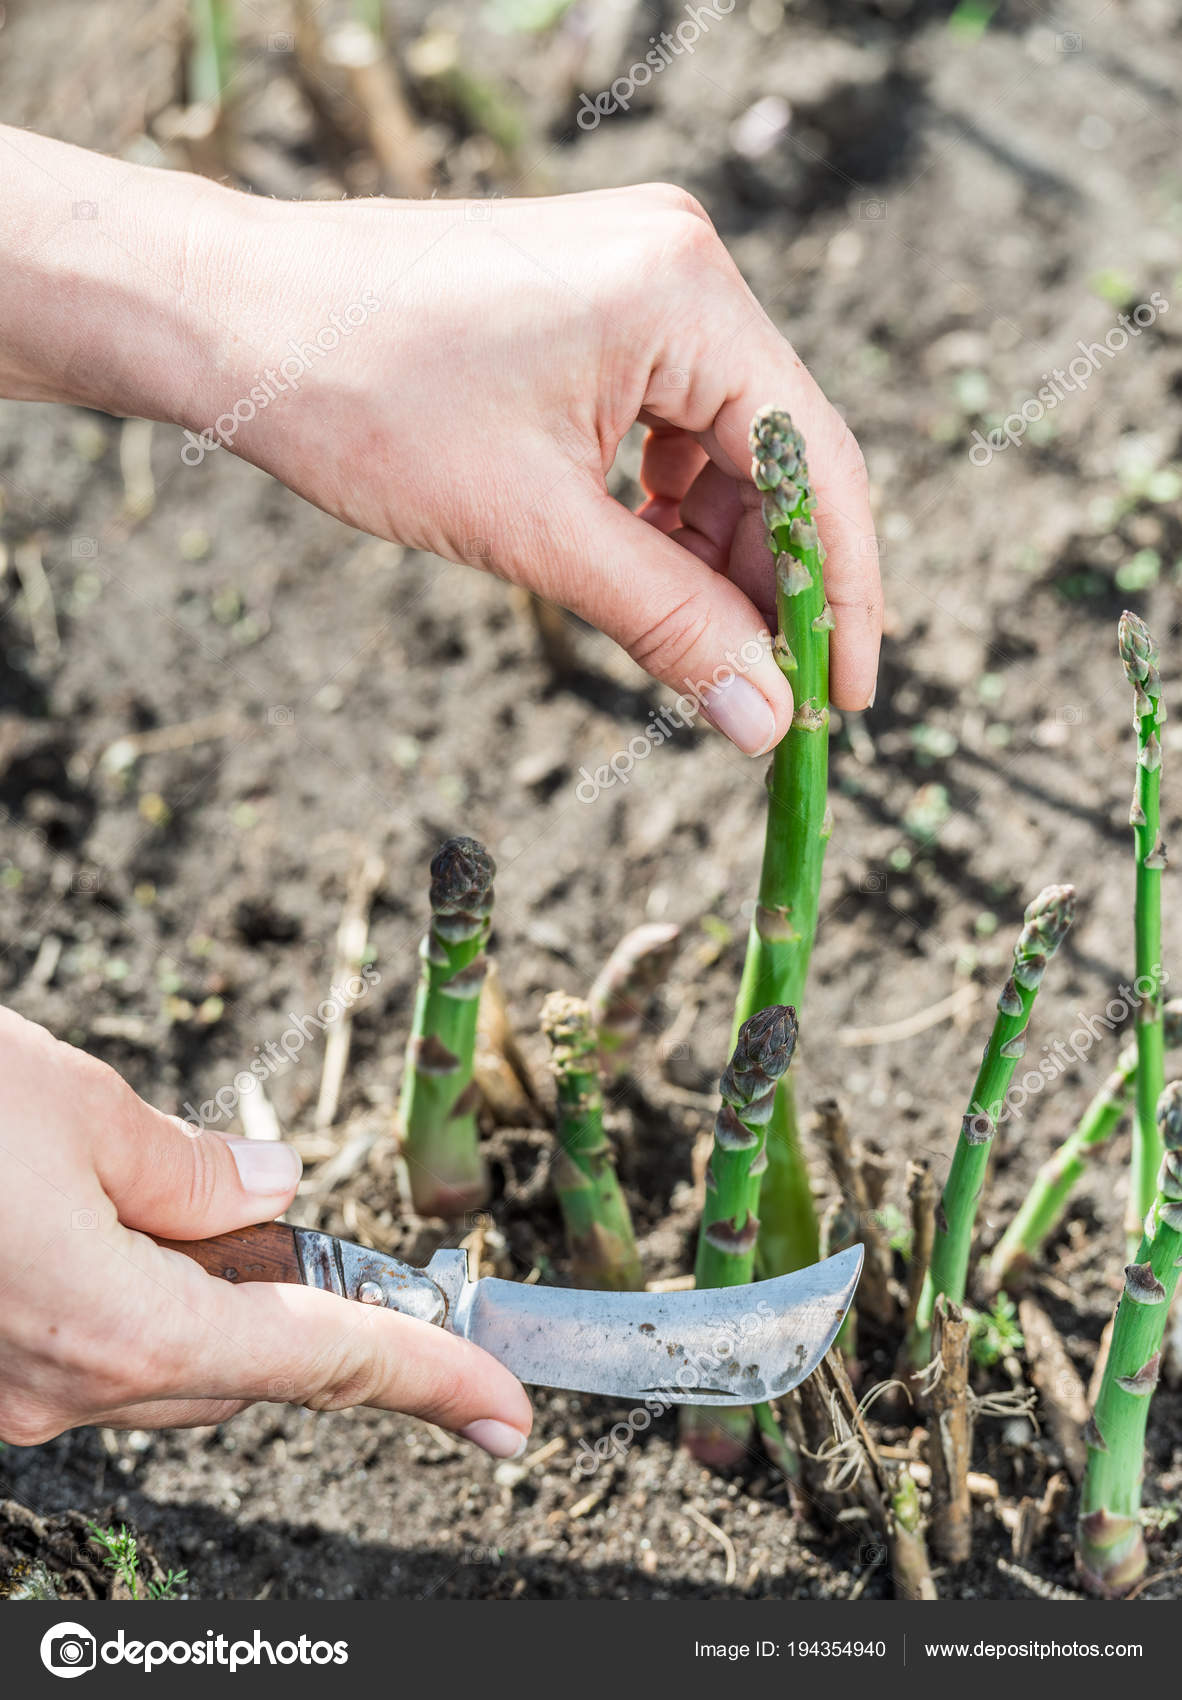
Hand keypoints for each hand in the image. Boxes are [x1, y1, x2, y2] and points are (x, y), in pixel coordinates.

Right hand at [0, 1007, 531, 1456]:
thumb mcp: (72, 1105)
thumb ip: (187, 1164)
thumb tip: (266, 1187)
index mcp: (114, 1326)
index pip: (319, 1359)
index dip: (427, 1378)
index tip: (507, 1409)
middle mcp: (61, 1390)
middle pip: (240, 1361)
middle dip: (293, 1300)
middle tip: (300, 1228)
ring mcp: (7, 1398)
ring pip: (164, 1357)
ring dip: (202, 1287)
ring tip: (167, 1194)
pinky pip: (91, 1351)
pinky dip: (132, 1292)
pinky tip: (101, 1219)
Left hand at [1, 133, 880, 754]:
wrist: (231, 318)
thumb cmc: (361, 399)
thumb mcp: (533, 530)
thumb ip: (666, 623)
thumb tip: (761, 715)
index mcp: (682, 293)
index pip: (811, 458)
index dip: (840, 592)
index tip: (843, 696)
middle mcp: (679, 267)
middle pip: (776, 453)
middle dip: (772, 583)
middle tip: (768, 696)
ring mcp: (636, 280)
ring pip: (721, 448)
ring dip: (714, 554)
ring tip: (694, 646)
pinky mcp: (593, 308)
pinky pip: (666, 426)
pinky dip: (663, 511)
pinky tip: (643, 574)